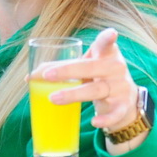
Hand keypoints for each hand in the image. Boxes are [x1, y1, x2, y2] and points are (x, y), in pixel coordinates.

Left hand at [36, 29, 147, 148]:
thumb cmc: (98, 78)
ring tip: (53, 98)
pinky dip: (105, 119)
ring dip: (74, 94)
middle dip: (68, 71)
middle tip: (46, 75)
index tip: (111, 34)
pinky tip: (94, 122)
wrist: (127, 101)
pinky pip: (114, 114)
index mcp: (106, 55)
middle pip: (92, 68)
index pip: (107, 44)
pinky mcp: (123, 106)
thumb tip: (30, 77)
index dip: (108, 39)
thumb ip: (61, 68)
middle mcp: (115, 69)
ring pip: (96, 91)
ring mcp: (120, 88)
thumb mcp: (85, 68)